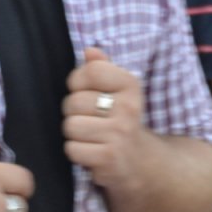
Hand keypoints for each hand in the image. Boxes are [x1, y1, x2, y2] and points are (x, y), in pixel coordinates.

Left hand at [63, 47, 147, 189]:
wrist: (140, 161)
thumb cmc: (120, 120)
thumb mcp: (117, 91)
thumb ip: (102, 68)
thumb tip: (89, 51)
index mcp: (130, 85)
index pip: (89, 72)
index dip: (76, 82)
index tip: (84, 92)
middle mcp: (128, 108)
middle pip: (73, 102)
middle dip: (73, 112)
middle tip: (88, 120)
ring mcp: (120, 134)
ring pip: (70, 126)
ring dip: (74, 134)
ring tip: (90, 136)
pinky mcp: (109, 157)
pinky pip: (72, 149)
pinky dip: (76, 152)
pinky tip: (91, 151)